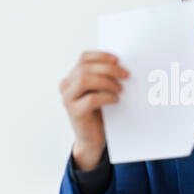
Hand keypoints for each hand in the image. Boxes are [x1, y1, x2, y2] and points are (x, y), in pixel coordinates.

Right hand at [59, 51, 128, 170]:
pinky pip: (91, 99)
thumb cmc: (99, 111)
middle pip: (86, 68)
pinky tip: (115, 100)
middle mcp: (66, 85)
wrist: (91, 137)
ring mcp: (68, 98)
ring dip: (106, 82)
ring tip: (120, 89)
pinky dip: (106, 97)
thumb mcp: (100, 90)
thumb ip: (104, 77)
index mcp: (73, 76)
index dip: (101, 56)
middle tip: (126, 75)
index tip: (117, 59)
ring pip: (85, 80)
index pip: (84, 58)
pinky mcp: (74, 112)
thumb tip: (122, 66)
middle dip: (109, 69)